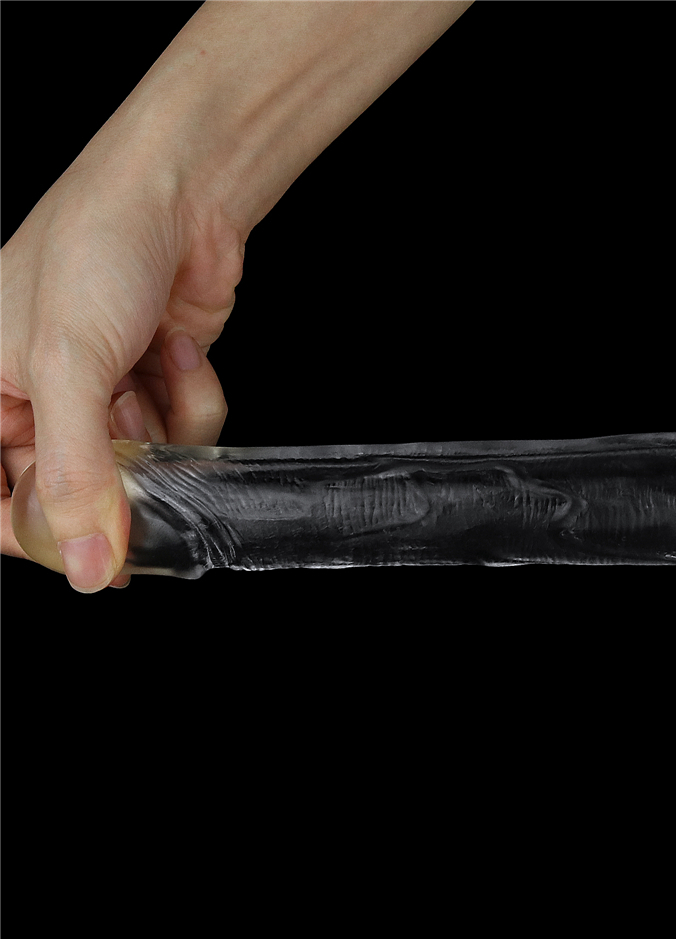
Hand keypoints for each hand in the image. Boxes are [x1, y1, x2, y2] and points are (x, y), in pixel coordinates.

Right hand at [1, 150, 241, 590]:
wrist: (179, 195)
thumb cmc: (95, 250)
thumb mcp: (68, 367)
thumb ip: (74, 475)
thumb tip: (83, 565)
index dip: (40, 535)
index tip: (90, 553)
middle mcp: (40, 402)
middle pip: (81, 492)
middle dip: (122, 470)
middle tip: (136, 438)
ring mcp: (103, 397)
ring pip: (142, 468)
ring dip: (163, 429)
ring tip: (151, 369)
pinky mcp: (156, 387)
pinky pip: (183, 435)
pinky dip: (193, 401)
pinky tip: (180, 351)